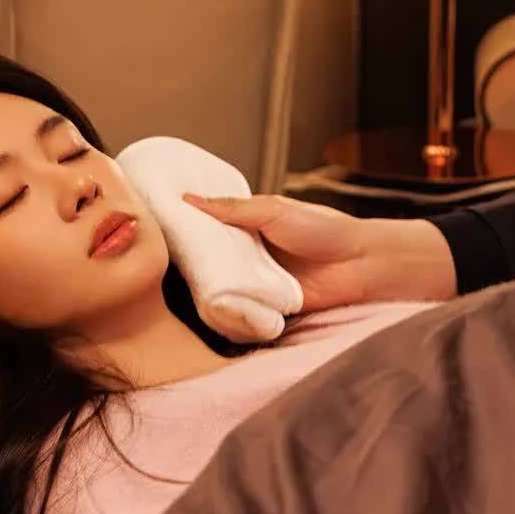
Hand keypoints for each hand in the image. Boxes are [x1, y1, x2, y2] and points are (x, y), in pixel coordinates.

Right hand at [182, 193, 455, 310]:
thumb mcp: (274, 210)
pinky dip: (225, 313)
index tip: (155, 229)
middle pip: (209, 262)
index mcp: (250, 227)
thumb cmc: (323, 229)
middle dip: (188, 264)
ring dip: (204, 289)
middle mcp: (249, 256)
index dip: (186, 231)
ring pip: (220, 289)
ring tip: (169, 289)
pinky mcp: (265, 310)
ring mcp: (256, 284)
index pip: (209, 230)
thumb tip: (189, 198)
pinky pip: (238, 314)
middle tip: (154, 262)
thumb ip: (233, 209)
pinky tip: (203, 309)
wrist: (360, 264)